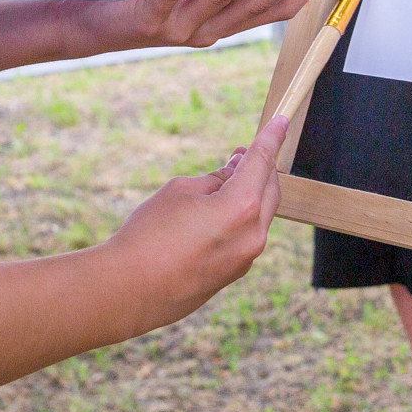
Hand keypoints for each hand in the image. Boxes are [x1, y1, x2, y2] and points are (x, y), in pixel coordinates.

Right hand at [103, 114, 287, 329]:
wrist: (130, 290)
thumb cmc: (149, 234)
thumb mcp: (180, 191)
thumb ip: (215, 179)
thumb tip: (235, 172)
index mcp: (241, 207)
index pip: (262, 162)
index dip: (271, 138)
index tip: (282, 121)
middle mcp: (252, 234)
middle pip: (269, 189)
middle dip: (260, 168)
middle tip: (240, 153)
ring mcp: (246, 258)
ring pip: (260, 215)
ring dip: (250, 194)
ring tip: (225, 182)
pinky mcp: (235, 273)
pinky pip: (247, 235)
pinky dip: (241, 218)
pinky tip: (218, 213)